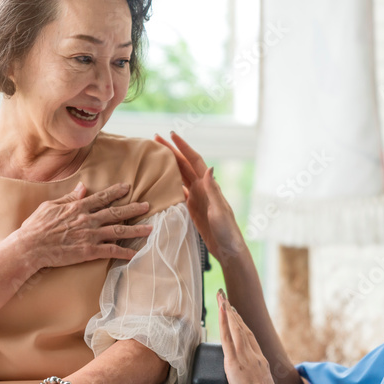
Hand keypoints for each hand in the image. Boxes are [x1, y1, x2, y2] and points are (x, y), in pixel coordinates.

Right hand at [16, 181, 152, 269]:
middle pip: (116, 212)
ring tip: (150, 228)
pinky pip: (111, 250)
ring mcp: (89, 235)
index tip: (128, 187)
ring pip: (118, 230)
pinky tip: (136, 254)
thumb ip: (68, 197)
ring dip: (136, 229)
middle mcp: (87, 219)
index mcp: (78, 207)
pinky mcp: (89, 251)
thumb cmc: (36, 227)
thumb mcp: (50, 205)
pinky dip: (124, 252)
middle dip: (133, 208)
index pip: (102, 197)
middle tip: (147, 205)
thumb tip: (82, 187)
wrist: (30, 247)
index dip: (116, 192)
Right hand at [154, 132, 246, 262]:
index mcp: (209, 186)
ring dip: (169, 165)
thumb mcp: (220, 211)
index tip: (171, 134)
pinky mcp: (193, 209)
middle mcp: (203, 188)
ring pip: (181, 176)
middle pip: (184, 165)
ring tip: (155, 156)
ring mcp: (198, 198)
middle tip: (155, 139)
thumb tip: (210, 167)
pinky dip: (170, 184)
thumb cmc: (227, 231)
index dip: (183, 147)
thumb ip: (213, 191)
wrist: (229, 250)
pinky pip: (179, 191)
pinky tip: (161, 181)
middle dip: (171, 151)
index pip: (194, 160)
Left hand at [217, 289, 282, 383]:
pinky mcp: (235, 362)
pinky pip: (228, 337)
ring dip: (227, 311)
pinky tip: (221, 310)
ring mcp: (245, 357)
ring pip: (235, 329)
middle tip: (226, 300)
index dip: (242, 326)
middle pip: (243, 329)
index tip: (236, 315)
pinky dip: (224, 321)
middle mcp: (254, 356)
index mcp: (260, 363)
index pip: (250, 340)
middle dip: (233, 313)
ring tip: (221, 298)